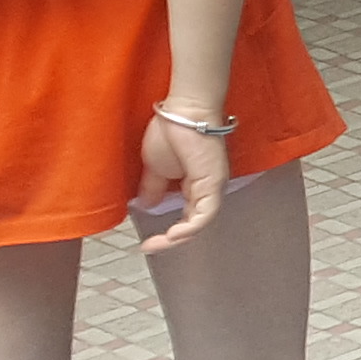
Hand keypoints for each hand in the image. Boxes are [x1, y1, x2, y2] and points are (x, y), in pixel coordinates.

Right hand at [130, 108, 227, 248]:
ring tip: (160, 243)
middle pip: (195, 223)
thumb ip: (154, 187)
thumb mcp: (155, 168)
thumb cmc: (170, 132)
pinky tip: (174, 235)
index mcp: (195, 186)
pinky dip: (192, 227)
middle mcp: (208, 188)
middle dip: (173, 240)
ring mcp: (213, 185)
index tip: (147, 243)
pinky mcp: (214, 181)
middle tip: (151, 248)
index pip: (187, 217)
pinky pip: (206, 212)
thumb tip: (146, 205)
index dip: (170, 233)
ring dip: (180, 237)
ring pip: (202, 222)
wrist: (182, 111)